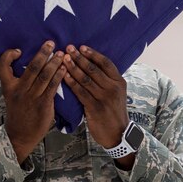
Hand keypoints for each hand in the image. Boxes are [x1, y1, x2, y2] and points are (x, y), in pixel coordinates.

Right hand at [0, 41, 67, 162]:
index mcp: (8, 87)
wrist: (19, 135)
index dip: (8, 56)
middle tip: (50, 43)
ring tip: (62, 54)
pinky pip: (52, 87)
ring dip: (54, 63)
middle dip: (42, 53)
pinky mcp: (43, 104)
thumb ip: (19, 83)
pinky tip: (64, 69)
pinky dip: (59, 76)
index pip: (2, 66)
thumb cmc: (17, 114)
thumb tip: (33, 65)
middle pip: (31, 67)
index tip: (18, 50)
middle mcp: (18, 90)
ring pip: (44, 75)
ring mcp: (31, 97)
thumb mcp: (11, 97)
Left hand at [62, 45, 132, 168]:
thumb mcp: (117, 94)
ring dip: (73, 68)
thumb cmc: (114, 113)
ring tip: (64, 59)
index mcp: (119, 82)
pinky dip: (71, 82)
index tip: (81, 47)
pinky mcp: (95, 108)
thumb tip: (93, 66)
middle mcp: (113, 88)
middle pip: (94, 69)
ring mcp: (104, 98)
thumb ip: (108, 82)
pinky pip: (81, 92)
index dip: (93, 54)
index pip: (106, 63)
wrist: (118, 134)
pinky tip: (64, 76)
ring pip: (86, 79)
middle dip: (80, 58)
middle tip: (69, 48)